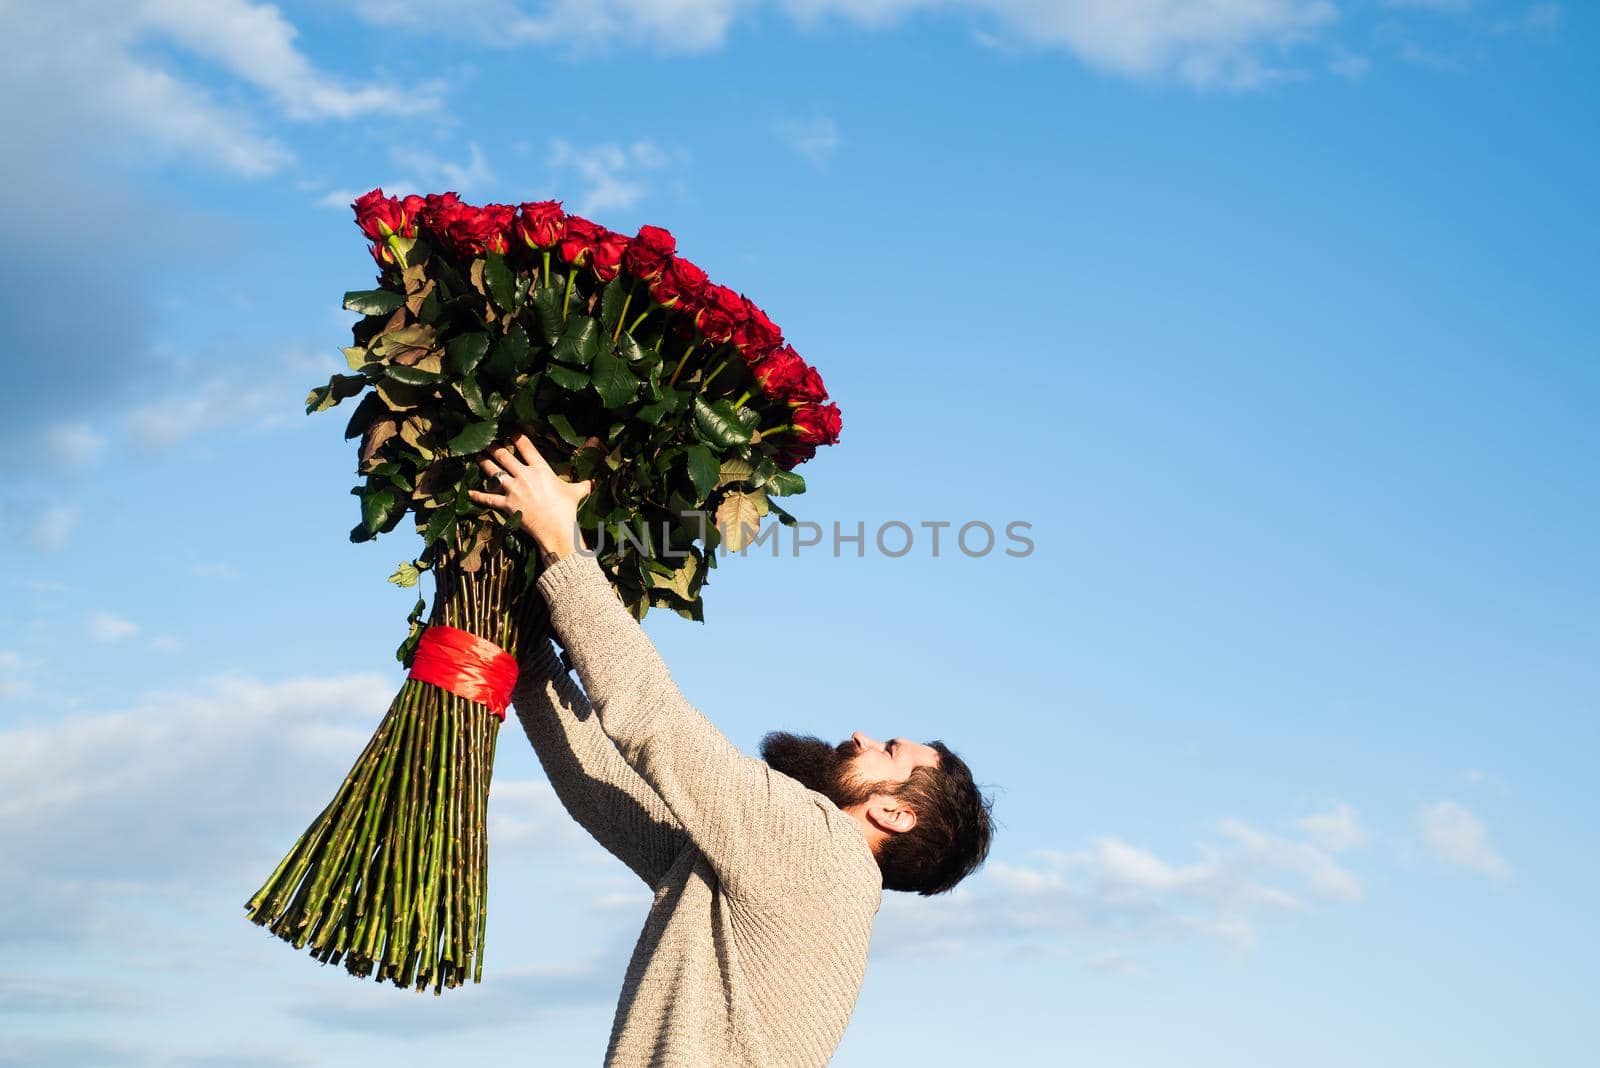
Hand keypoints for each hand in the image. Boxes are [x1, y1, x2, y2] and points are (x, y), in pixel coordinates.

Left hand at [466, 433, 591, 561]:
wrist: (556, 528)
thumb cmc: (566, 509)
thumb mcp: (576, 493)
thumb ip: (583, 485)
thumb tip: (594, 482)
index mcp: (540, 469)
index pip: (526, 447)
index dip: (517, 437)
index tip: (511, 432)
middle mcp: (524, 475)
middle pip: (504, 456)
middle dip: (494, 447)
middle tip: (488, 441)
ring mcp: (513, 489)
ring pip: (493, 472)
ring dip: (484, 463)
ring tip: (478, 457)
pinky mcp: (506, 504)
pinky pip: (488, 498)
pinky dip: (478, 496)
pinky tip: (469, 492)